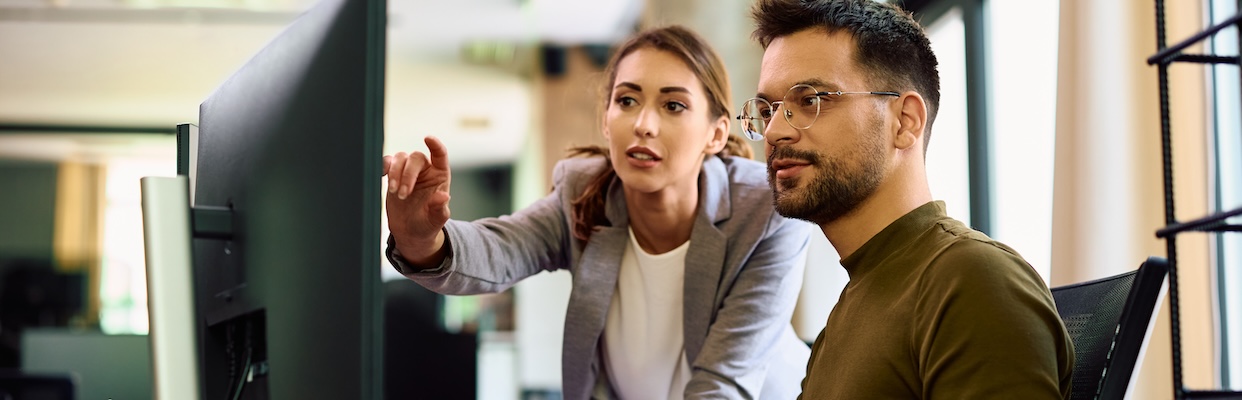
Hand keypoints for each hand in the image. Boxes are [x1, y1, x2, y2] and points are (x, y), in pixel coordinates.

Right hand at [383, 136, 451, 265]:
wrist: (410, 232)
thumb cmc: (427, 224)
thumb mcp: (436, 220)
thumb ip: (440, 208)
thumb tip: (444, 197)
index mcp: (440, 176)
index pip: (440, 155)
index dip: (435, 145)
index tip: (428, 138)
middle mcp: (425, 170)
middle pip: (416, 158)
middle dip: (407, 174)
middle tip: (403, 194)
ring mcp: (408, 171)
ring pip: (400, 158)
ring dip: (395, 172)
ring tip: (395, 192)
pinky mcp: (393, 175)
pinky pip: (387, 162)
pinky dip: (383, 166)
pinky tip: (381, 176)